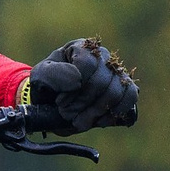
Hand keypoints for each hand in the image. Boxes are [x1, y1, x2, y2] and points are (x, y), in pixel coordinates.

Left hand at [24, 38, 138, 132]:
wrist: (55, 101)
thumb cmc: (48, 86)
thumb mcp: (40, 77)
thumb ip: (52, 75)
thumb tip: (77, 79)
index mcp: (81, 48)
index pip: (87, 64)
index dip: (74, 88)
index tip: (60, 102)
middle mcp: (102, 56)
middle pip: (101, 81)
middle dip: (82, 103)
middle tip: (67, 115)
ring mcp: (116, 71)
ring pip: (115, 91)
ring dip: (95, 111)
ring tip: (79, 122)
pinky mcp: (125, 87)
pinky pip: (130, 96)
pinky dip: (115, 112)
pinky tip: (100, 121)